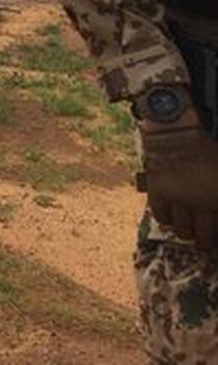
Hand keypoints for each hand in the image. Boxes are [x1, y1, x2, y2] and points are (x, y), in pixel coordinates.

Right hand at [142, 117, 217, 248]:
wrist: (176, 127)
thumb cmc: (205, 146)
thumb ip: (216, 191)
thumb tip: (215, 211)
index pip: (217, 230)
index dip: (216, 238)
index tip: (215, 240)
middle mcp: (200, 202)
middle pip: (201, 236)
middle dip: (203, 242)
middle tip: (203, 242)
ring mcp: (178, 197)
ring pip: (181, 229)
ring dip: (185, 231)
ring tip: (186, 230)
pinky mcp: (158, 191)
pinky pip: (160, 215)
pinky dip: (166, 218)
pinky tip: (170, 216)